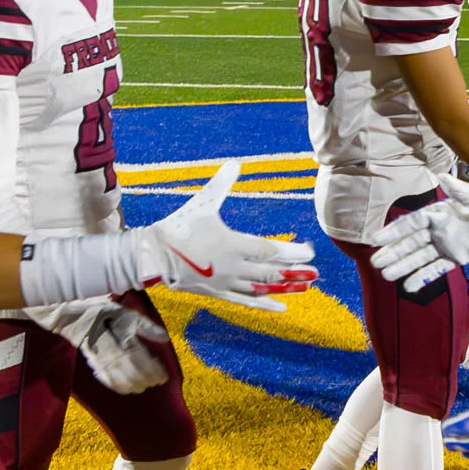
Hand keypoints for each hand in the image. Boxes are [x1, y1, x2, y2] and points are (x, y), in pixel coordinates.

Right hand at [60, 300, 168, 394]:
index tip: (163, 376)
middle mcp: (112, 355)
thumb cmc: (104, 313)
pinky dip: (121, 387)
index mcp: (122, 340)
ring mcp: (102, 363)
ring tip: (145, 385)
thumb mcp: (127, 314)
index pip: (142, 361)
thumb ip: (146, 327)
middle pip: (133, 374)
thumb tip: (165, 338)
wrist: (76, 318)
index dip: (153, 371)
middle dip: (146, 380)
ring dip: (135, 386)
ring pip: (121, 381)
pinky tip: (128, 388)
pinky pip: (108, 382)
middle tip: (157, 381)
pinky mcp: (94, 366)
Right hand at [135, 161, 318, 310]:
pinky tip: (281, 307)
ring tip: (306, 287)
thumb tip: (236, 163)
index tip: (309, 253)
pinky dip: (265, 304)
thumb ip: (222, 184)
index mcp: (232, 244)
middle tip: (316, 273)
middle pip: (270, 273)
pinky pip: (247, 301)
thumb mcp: (203, 203)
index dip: (291, 253)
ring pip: (262, 289)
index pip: (269, 251)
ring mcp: (226, 283)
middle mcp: (233, 267)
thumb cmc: (179, 226)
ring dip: (285, 287)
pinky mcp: (218, 293)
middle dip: (295, 272)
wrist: (153, 256)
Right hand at [369, 174, 468, 291]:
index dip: (394, 231)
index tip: (376, 239)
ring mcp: (447, 244)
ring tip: (386, 276)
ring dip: (404, 266)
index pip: (411, 223)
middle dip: (394, 252)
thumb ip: (456, 190)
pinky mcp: (457, 257)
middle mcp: (439, 229)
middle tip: (376, 263)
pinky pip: (437, 269)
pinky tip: (409, 286)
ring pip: (421, 257)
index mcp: (439, 212)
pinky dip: (424, 277)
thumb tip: (441, 175)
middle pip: (412, 243)